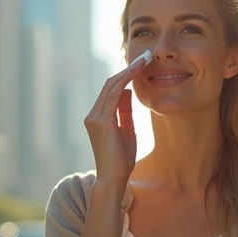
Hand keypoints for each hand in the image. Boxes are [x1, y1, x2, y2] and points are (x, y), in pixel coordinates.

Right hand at [84, 56, 146, 183]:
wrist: (114, 178)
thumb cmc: (121, 159)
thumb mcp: (126, 130)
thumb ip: (125, 112)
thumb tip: (127, 92)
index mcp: (97, 117)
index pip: (109, 90)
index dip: (125, 76)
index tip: (140, 66)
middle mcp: (92, 115)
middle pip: (109, 84)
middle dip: (127, 69)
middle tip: (144, 58)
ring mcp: (95, 118)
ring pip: (111, 86)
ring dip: (128, 72)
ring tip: (143, 61)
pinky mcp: (101, 122)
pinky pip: (114, 96)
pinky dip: (125, 81)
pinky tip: (137, 73)